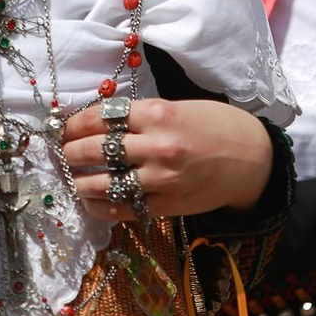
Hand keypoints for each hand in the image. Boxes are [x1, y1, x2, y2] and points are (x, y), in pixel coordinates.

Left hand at [62, 99, 271, 220]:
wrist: (253, 159)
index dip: (75, 124)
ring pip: (104, 183)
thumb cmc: (215, 126)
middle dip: (71, 152)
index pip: (101, 117)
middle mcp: (156, 146)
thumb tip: (99, 122)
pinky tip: (91, 202)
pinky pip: (124, 208)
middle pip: (96, 150)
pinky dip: (102, 206)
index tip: (63, 128)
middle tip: (62, 152)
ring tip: (72, 179)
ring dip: (80, 182)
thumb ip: (141, 115)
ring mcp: (161, 179)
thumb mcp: (178, 107)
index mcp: (158, 114)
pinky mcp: (167, 205)